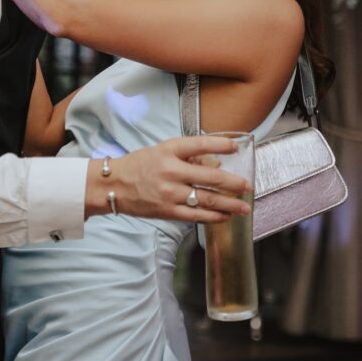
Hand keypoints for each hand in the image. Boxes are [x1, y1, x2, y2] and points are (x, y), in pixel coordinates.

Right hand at [88, 136, 252, 223]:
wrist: (113, 186)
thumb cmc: (139, 166)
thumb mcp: (161, 151)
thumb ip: (187, 156)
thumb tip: (215, 163)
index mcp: (169, 150)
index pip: (200, 144)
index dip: (221, 145)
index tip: (237, 147)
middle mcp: (171, 170)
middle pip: (210, 177)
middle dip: (233, 183)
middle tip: (248, 186)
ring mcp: (170, 192)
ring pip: (207, 199)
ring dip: (230, 204)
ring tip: (244, 207)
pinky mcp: (168, 210)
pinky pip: (196, 215)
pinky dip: (214, 216)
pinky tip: (225, 216)